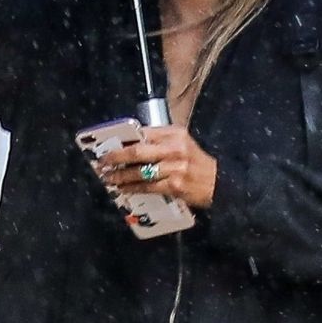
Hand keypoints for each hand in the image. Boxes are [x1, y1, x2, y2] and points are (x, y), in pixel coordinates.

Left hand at [96, 125, 217, 211]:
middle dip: (116, 157)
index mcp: (174, 134)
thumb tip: (132, 143)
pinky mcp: (175, 186)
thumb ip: (160, 140)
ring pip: (140, 172)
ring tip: (108, 178)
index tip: (109, 145)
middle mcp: (174, 149)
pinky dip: (132, 188)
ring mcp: (175, 168)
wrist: (219, 182)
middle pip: (137, 151)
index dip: (123, 140)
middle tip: (102, 162)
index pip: (143, 133)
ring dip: (120, 176)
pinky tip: (123, 189)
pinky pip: (147, 187)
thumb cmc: (196, 163)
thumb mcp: (182, 143)